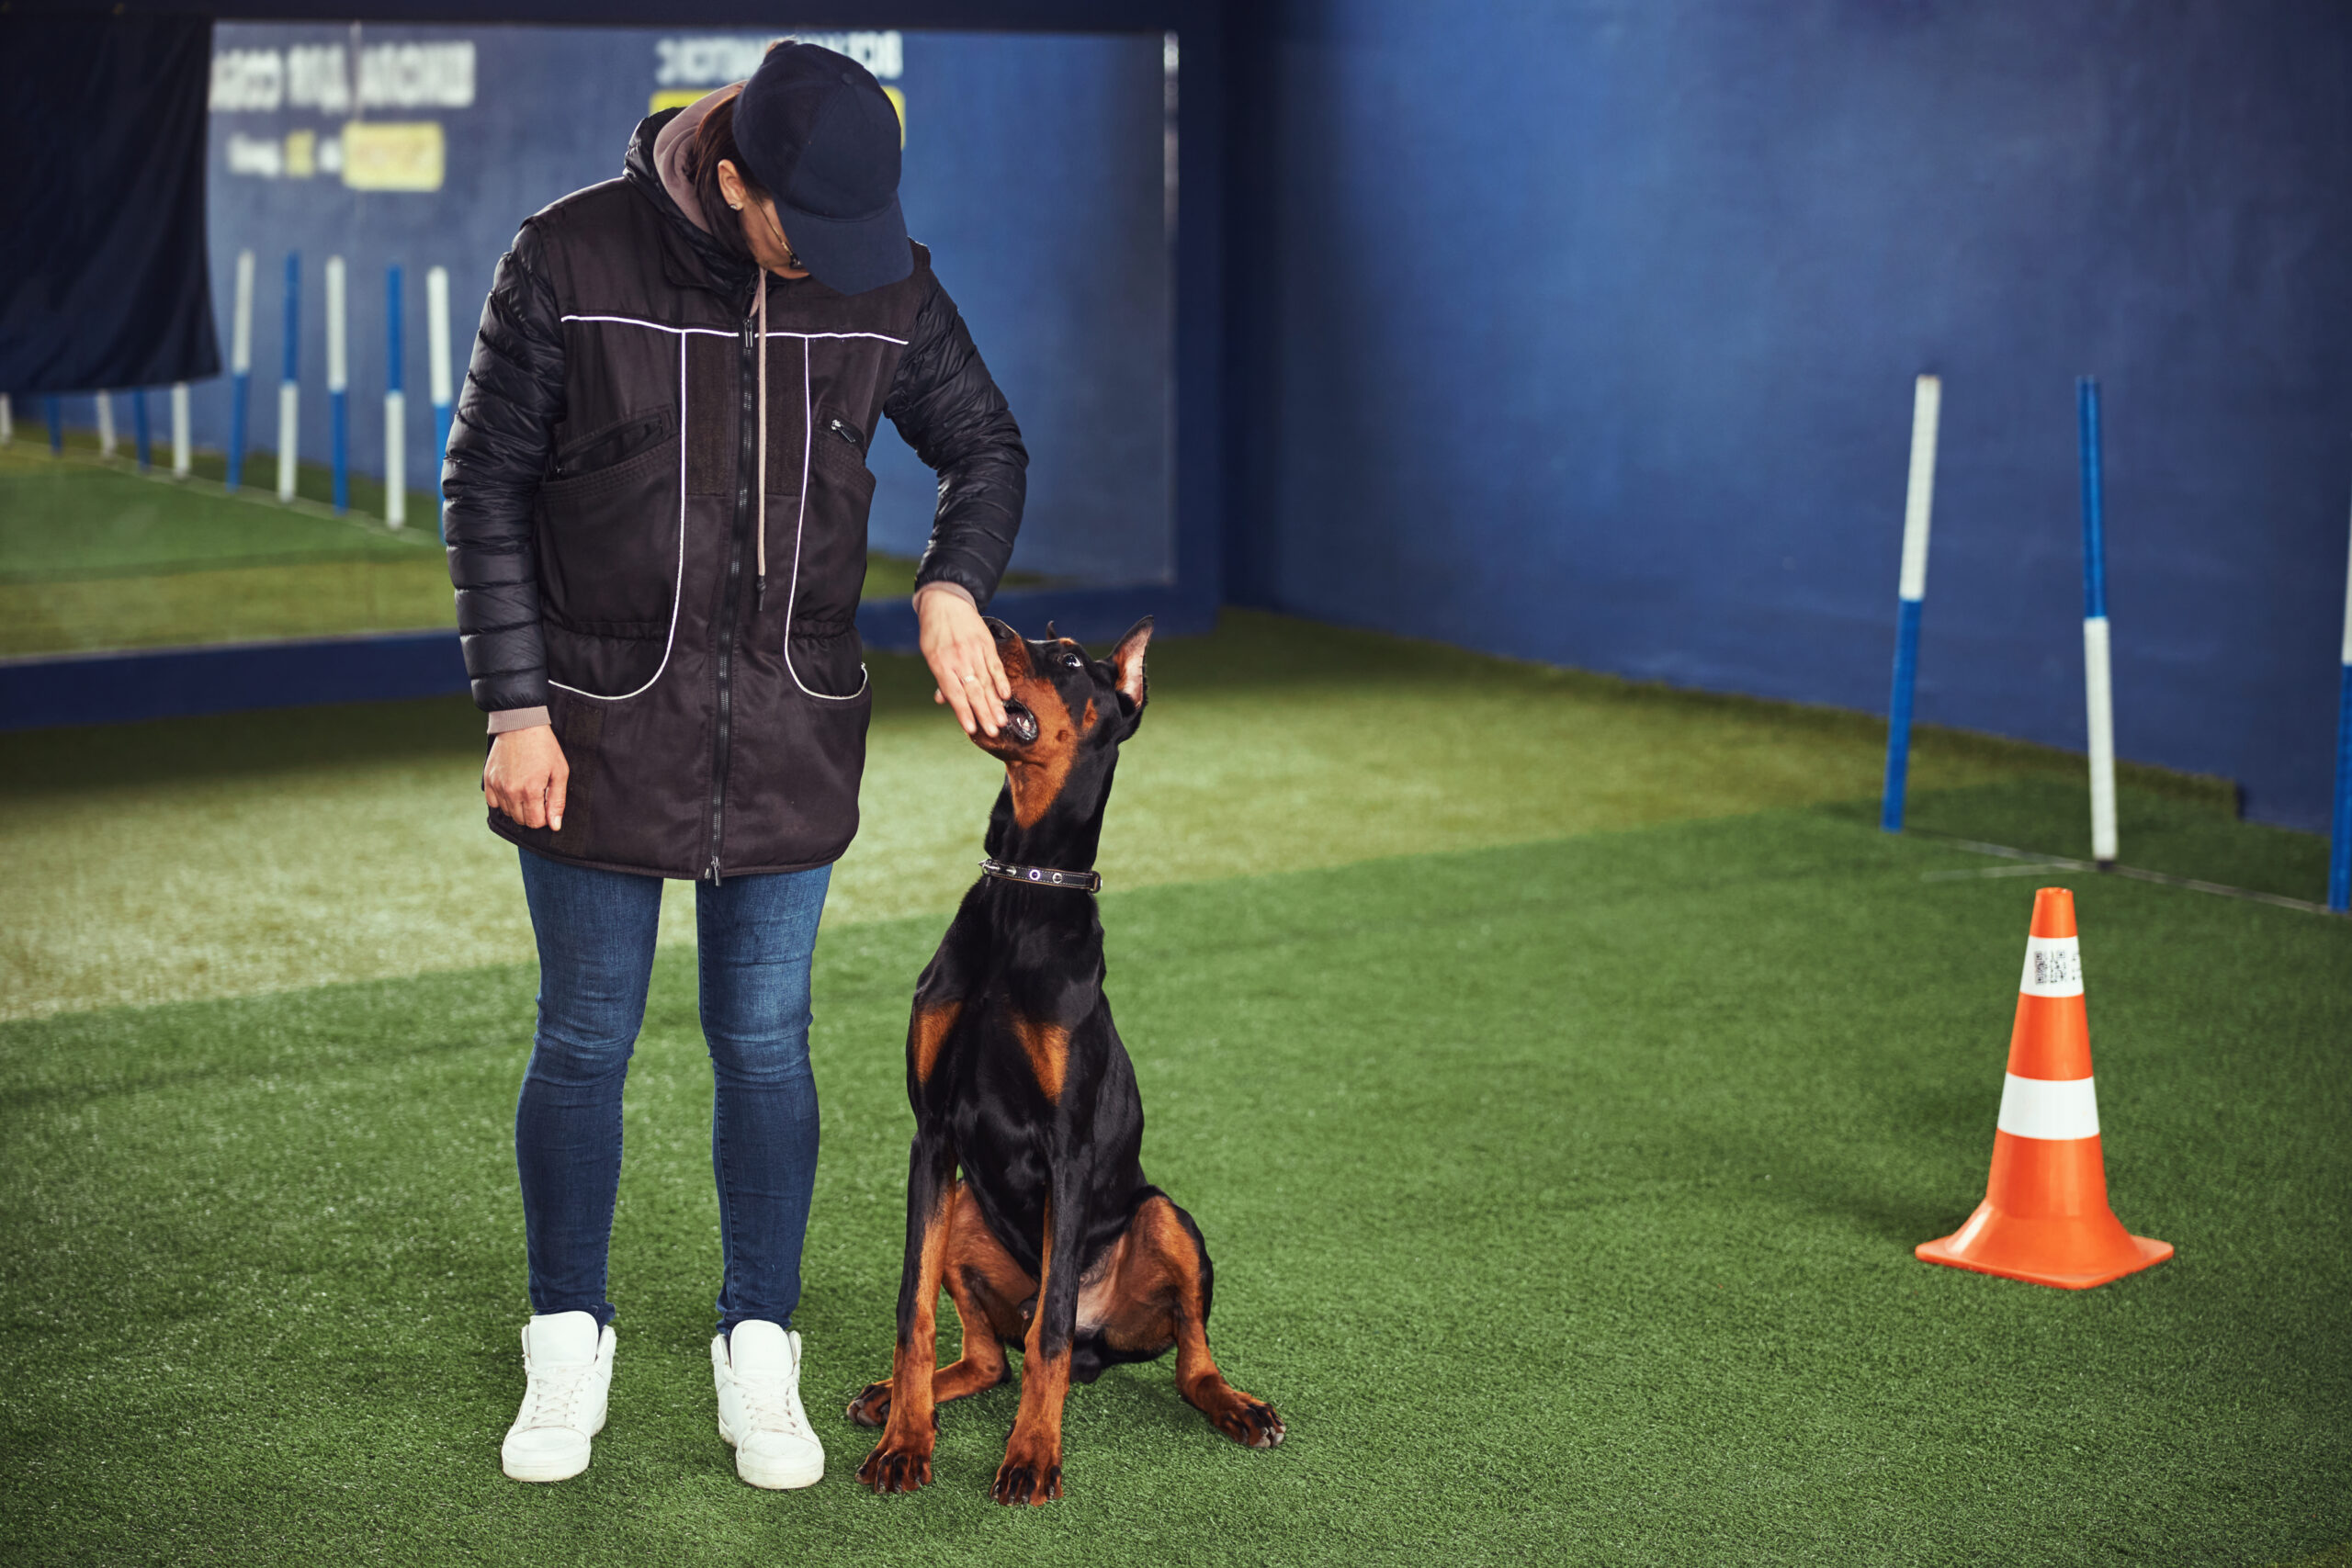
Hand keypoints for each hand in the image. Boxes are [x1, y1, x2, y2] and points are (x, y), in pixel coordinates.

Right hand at [484, 724, 568, 830]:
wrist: (520, 724)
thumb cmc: (543, 746)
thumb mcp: (559, 772)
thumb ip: (557, 801)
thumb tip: (555, 825)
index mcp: (531, 791)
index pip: (535, 823)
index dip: (544, 818)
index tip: (547, 805)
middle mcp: (511, 791)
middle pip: (521, 820)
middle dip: (532, 813)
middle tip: (538, 796)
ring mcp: (497, 786)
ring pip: (507, 813)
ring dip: (518, 807)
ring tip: (526, 789)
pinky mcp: (488, 779)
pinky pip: (493, 803)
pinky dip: (502, 801)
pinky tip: (512, 790)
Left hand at [918, 589, 1008, 737]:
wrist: (946, 602)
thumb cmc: (935, 632)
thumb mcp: (931, 655)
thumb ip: (941, 679)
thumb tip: (942, 701)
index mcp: (941, 665)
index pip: (954, 694)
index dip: (964, 713)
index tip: (972, 729)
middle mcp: (959, 660)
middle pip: (974, 692)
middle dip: (984, 714)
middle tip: (993, 732)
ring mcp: (974, 652)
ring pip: (987, 683)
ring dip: (995, 704)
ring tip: (1002, 720)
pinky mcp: (986, 645)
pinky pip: (995, 666)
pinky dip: (1001, 681)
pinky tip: (1006, 695)